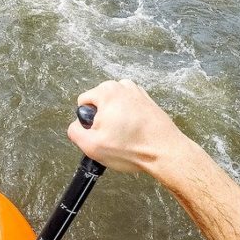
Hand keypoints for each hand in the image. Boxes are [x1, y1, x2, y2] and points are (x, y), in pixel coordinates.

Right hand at [67, 79, 193, 174]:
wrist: (164, 152)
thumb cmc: (132, 148)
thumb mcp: (91, 145)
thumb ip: (74, 131)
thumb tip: (76, 126)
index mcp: (107, 91)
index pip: (83, 103)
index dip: (88, 122)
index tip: (101, 133)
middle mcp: (122, 86)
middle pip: (99, 103)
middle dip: (103, 119)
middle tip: (114, 137)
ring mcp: (137, 92)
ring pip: (114, 106)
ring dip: (116, 119)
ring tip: (126, 136)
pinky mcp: (147, 101)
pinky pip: (129, 109)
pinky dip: (129, 120)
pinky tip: (135, 133)